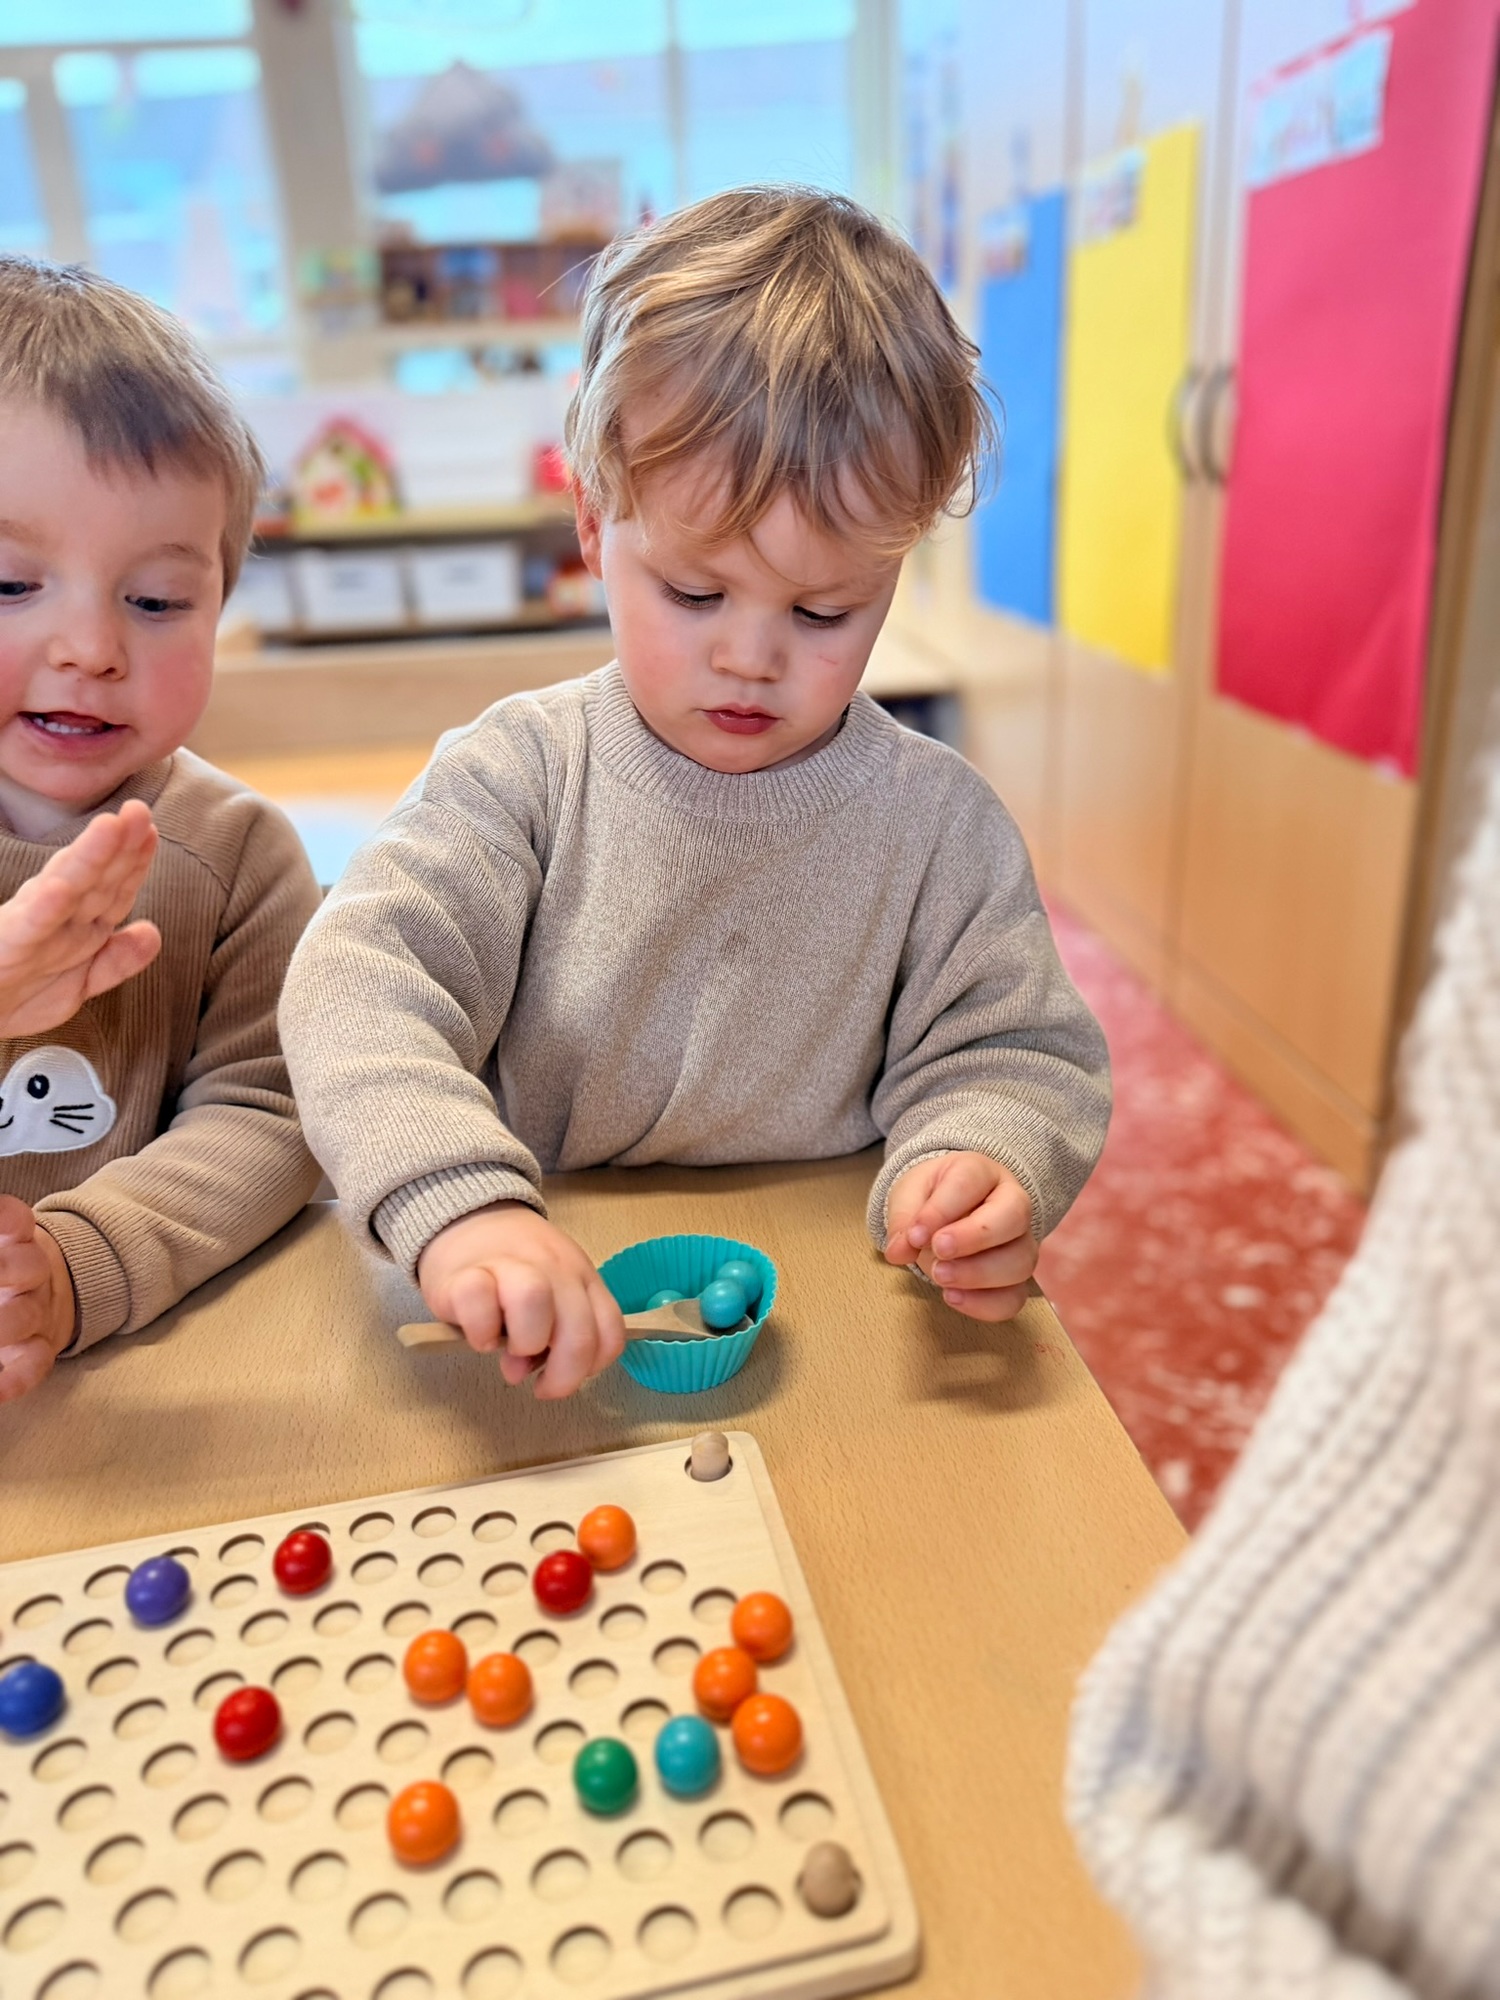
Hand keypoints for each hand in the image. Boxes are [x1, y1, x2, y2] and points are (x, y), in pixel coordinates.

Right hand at [0, 800, 160, 1036]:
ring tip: (109, 827)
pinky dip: (43, 908)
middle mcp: (57, 918)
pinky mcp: (6, 946)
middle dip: (118, 844)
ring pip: (64, 888)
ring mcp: (30, 928)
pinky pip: (28, 926)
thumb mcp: (77, 985)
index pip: (113, 888)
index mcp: (78, 925)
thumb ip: (116, 961)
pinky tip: (58, 889)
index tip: (152, 831)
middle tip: (138, 810)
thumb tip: (153, 932)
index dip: (134, 861)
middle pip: (94, 878)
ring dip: (87, 857)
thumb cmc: (17, 995)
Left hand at [0, 1197, 76, 1402]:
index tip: (6, 1225)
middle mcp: (30, 1274)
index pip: (14, 1219)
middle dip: (4, 1270)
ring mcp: (37, 1311)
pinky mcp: (40, 1348)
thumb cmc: (7, 1265)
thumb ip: (2, 1233)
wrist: (50, 1289)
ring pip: (25, 1316)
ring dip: (3, 1326)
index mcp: (14, 1240)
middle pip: (26, 1266)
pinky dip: (16, 1380)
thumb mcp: (6, 1246)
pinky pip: (36, 1363)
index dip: (7, 1220)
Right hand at [416, 1201, 626, 1399]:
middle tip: (538, 1383)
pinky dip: (480, 1330)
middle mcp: (554, 1268)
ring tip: (506, 1347)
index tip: (565, 1373)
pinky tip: (478, 1334)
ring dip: (524, 1340)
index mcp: (582, 1277)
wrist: (470, 1220)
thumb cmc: (514, 1270)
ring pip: (534, 1300)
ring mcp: (510, 1265)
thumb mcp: (550, 1295)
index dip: (592, 1366)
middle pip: (578, 1331)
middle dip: (562, 1374)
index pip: (609, 1332)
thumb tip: (521, 1371)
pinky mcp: (465, 1273)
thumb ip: (553, 1335)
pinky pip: (479, 1302)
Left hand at [884, 1152, 1036, 1321]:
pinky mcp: (1016, 1277)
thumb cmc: (933, 1196)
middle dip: (974, 1238)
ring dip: (978, 1274)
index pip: (971, 1182)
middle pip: (1013, 1216)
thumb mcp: (910, 1194)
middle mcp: (1011, 1202)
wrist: (950, 1209)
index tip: (916, 1234)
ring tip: (940, 1277)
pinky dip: (985, 1305)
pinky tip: (952, 1297)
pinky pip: (1015, 1297)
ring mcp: (1020, 1241)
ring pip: (1021, 1260)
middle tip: (938, 1251)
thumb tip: (899, 1251)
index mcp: (981, 1171)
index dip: (943, 1210)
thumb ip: (904, 1218)